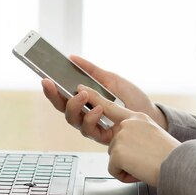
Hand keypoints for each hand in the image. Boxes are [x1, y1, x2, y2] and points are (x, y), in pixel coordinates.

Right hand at [41, 55, 166, 143]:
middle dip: (53, 96)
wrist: (151, 114)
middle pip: (62, 108)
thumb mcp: (111, 78)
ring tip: (83, 94)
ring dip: (74, 105)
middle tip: (51, 83)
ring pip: (72, 120)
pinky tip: (98, 108)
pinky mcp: (102, 136)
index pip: (62, 96)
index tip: (44, 78)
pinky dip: (91, 118)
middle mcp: (84, 114)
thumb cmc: (132, 98)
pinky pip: (88, 130)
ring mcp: (92, 125)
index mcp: (84, 100)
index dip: (51, 89)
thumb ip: (91, 70)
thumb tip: (72, 58)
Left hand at [74, 85, 179, 185]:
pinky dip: (125, 175)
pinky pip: (114, 170)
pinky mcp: (116, 152)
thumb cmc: (172, 155)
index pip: (109, 106)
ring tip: (145, 163)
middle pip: (113, 143)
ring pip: (114, 158)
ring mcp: (120, 137)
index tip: (80, 89)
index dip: (94, 98)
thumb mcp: (153, 135)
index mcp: (136, 117)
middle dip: (125, 156)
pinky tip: (139, 170)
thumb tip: (124, 145)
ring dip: (128, 167)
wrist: (180, 165)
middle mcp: (126, 124)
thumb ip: (135, 133)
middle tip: (145, 158)